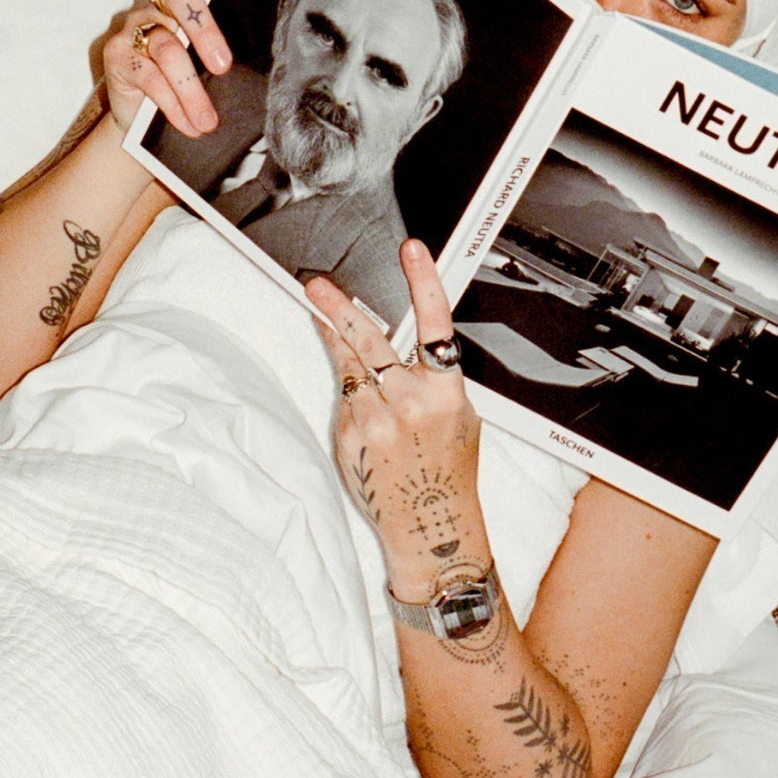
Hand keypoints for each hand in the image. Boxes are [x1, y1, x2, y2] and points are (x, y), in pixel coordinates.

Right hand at [100, 0, 231, 137]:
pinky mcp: (117, 54)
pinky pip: (149, 76)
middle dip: (206, 32)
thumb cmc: (186, 87)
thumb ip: (224, 52)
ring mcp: (135, 26)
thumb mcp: (209, 68)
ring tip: (208, 122)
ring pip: (168, 49)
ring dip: (192, 91)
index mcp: (189, 1)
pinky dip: (173, 104)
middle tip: (223, 67)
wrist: (144, 124)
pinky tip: (188, 124)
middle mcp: (159, 4)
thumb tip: (264, 58)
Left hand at [308, 241, 488, 598]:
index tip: (412, 251)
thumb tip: (415, 343)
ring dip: (333, 333)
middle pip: (372, 340)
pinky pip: (344, 393)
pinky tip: (347, 375)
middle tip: (318, 283)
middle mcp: (410, 402)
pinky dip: (345, 379)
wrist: (431, 525)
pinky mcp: (351, 434)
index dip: (423, 283)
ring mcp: (376, 419)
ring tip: (316, 304)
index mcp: (446, 392)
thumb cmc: (449, 469)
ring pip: (350, 362)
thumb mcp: (461, 417)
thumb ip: (437, 379)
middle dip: (342, 307)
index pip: (435, 326)